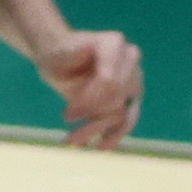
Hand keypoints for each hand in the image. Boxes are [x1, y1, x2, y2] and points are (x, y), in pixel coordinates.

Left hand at [33, 26, 143, 151]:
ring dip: (98, 130)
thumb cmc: (58, 55)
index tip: (66, 115)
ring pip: (122, 113)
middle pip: (117, 98)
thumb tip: (86, 46)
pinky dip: (114, 137)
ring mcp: (134, 80)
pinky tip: (98, 148)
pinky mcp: (131, 99)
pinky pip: (127, 121)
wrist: (61, 62)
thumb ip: (72, 51)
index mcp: (114, 43)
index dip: (89, 101)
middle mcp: (130, 60)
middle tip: (65, 121)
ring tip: (73, 142)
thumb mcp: (58, 53)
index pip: (110, 81)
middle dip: (90, 115)